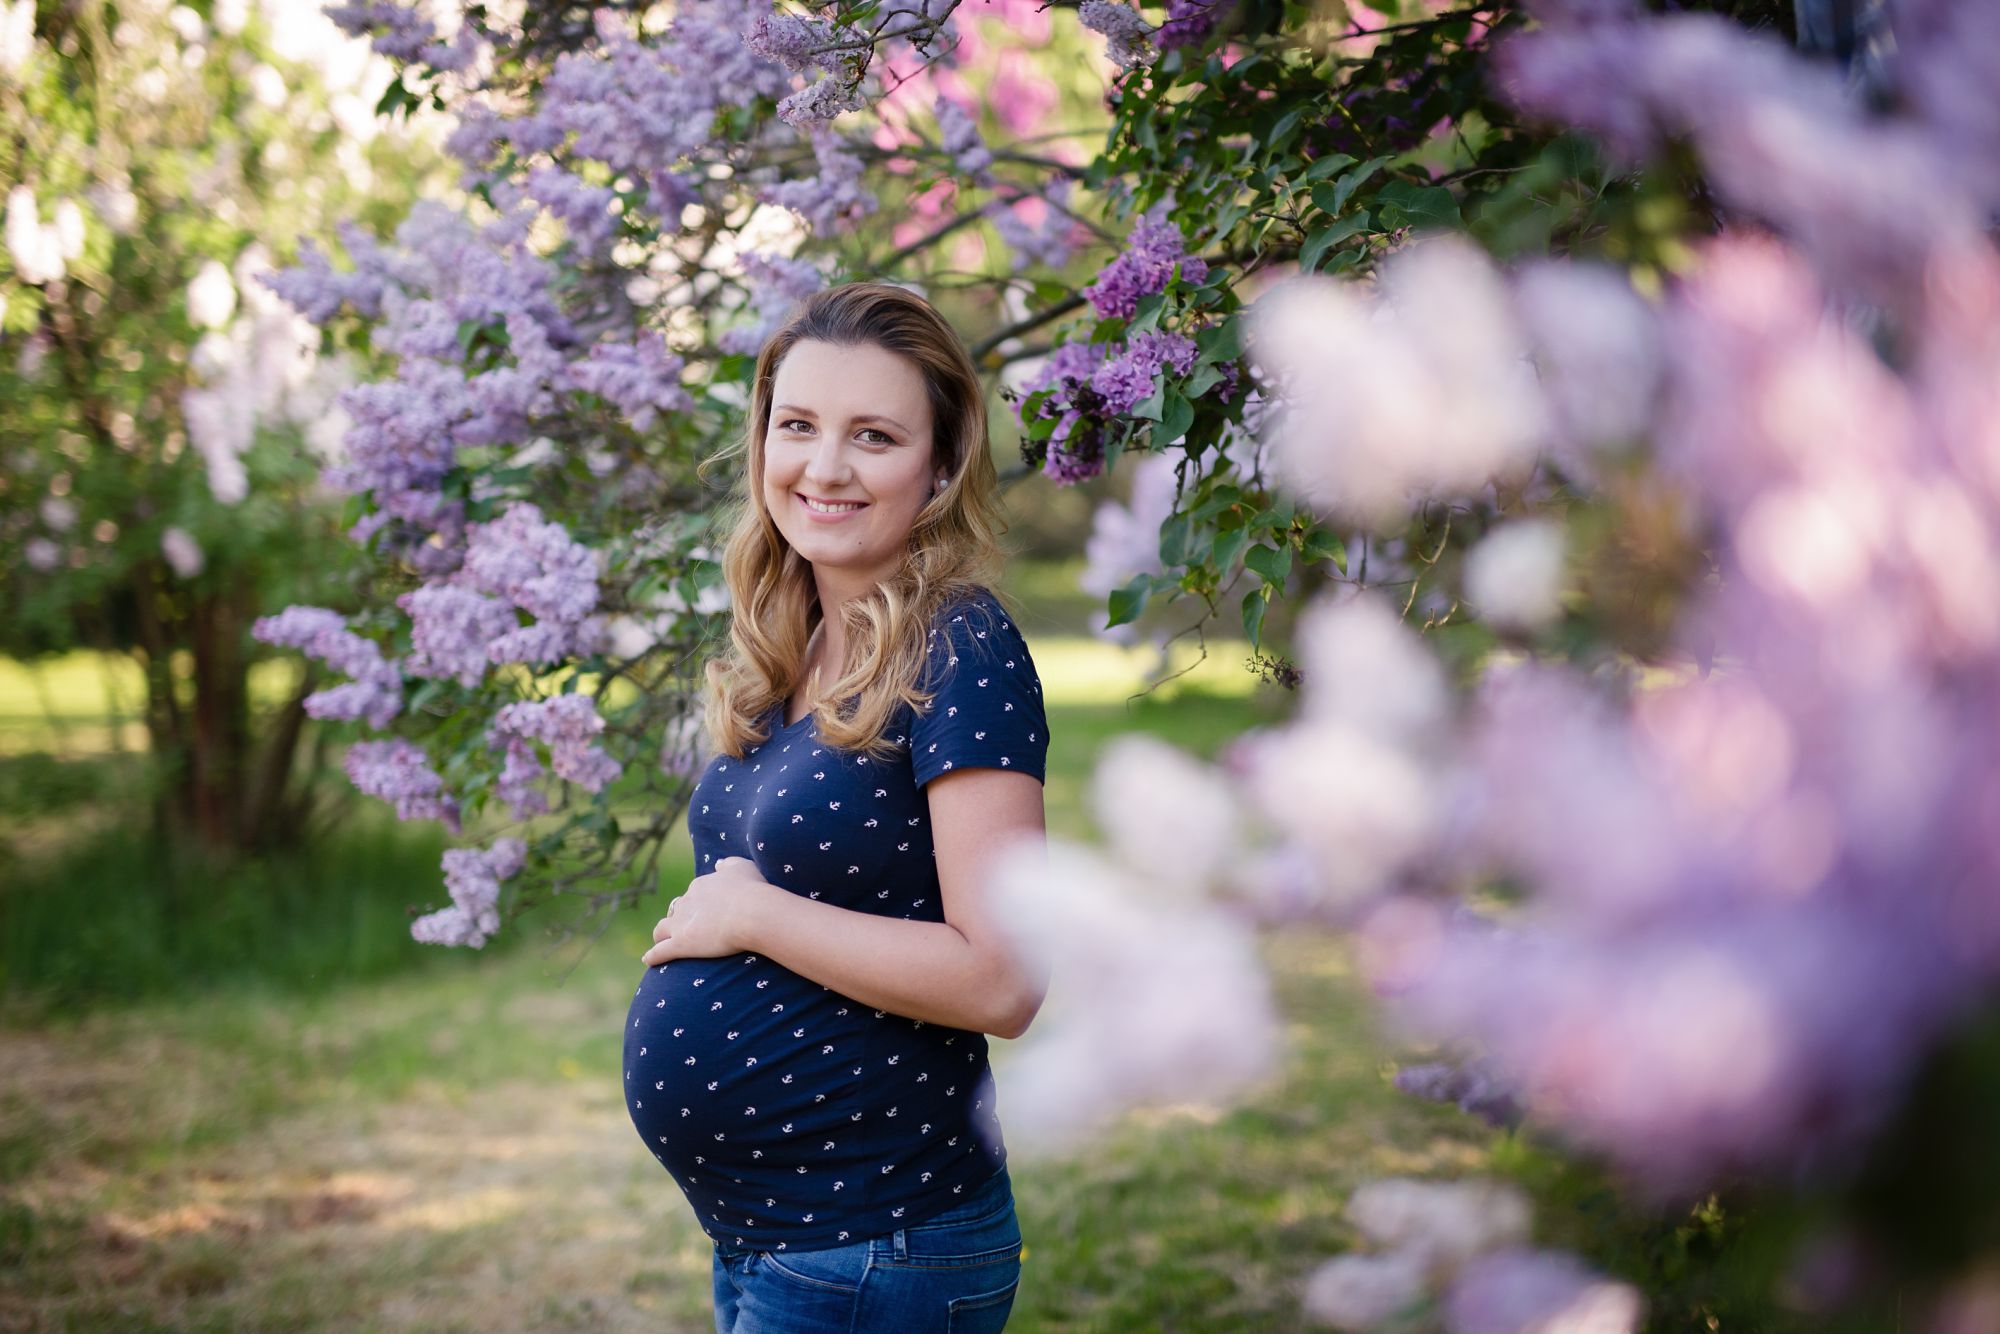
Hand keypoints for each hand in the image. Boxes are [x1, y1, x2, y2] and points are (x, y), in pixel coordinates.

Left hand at [641, 856, 769, 965]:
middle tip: (689, 931)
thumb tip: (718, 864)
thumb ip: (729, 864)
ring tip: (663, 944)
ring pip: (662, 930)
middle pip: (676, 911)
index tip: (707, 914)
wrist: (752, 912)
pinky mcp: (681, 944)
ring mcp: (681, 924)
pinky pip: (660, 952)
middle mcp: (686, 903)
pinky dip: (653, 956)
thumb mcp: (743, 867)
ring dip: (661, 936)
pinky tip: (649, 960)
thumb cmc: (752, 890)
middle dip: (679, 920)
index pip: (692, 896)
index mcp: (700, 886)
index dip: (698, 905)